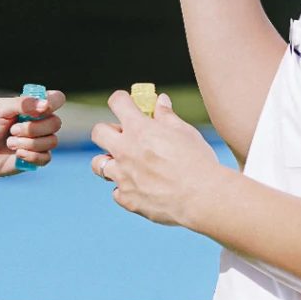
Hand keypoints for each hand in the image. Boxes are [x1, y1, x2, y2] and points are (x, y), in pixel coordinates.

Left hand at [0, 89, 65, 180]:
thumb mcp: (0, 109)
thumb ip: (21, 103)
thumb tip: (45, 105)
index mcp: (34, 106)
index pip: (57, 99)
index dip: (53, 103)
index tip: (39, 110)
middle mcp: (42, 122)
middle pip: (56, 123)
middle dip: (32, 128)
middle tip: (13, 130)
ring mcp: (42, 141)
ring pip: (52, 141)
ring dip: (28, 143)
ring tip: (10, 143)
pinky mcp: (39, 158)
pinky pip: (46, 157)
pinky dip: (30, 156)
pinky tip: (17, 154)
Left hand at [89, 91, 221, 226]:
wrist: (202, 197)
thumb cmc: (197, 161)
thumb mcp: (184, 132)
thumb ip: (167, 116)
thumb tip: (160, 101)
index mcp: (139, 129)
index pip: (117, 102)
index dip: (121, 100)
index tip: (126, 104)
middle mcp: (125, 150)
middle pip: (98, 132)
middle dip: (107, 131)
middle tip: (123, 136)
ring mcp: (123, 176)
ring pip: (98, 164)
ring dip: (109, 161)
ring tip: (126, 164)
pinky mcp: (127, 199)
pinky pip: (116, 191)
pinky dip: (125, 188)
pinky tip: (141, 188)